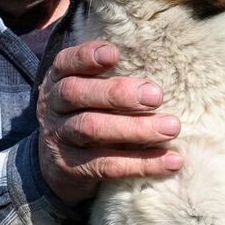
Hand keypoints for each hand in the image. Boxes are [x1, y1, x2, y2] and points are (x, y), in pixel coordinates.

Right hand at [37, 40, 183, 205]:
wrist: (58, 167)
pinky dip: (141, 163)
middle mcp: (53, 106)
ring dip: (135, 128)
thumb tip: (162, 62)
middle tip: (156, 96)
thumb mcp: (88, 91)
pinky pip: (107, 166)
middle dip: (117, 93)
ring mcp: (59, 138)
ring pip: (91, 129)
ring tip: (171, 128)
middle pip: (76, 93)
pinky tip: (171, 161)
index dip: (87, 57)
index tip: (114, 54)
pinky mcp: (72, 169)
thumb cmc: (88, 114)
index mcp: (58, 80)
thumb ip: (111, 76)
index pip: (66, 62)